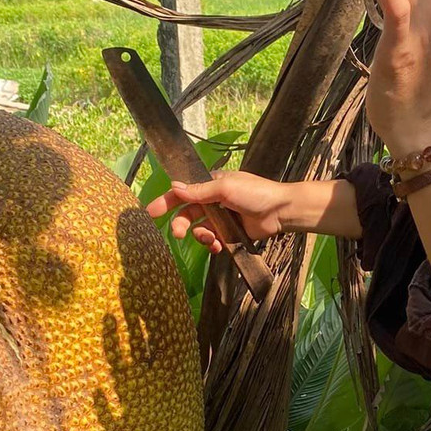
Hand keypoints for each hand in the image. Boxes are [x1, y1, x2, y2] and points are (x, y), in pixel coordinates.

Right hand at [146, 170, 293, 253]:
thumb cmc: (255, 193)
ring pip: (199, 229)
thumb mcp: (224, 188)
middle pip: (187, 213)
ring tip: (210, 240)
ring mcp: (222, 217)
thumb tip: (174, 186)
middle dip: (180, 223)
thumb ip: (199, 191)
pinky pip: (213, 240)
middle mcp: (214, 200)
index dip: (166, 201)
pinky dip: (212, 244)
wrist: (281, 212)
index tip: (150, 212)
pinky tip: (218, 246)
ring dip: (200, 236)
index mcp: (211, 184)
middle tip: (176, 233)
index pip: (183, 192)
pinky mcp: (230, 233)